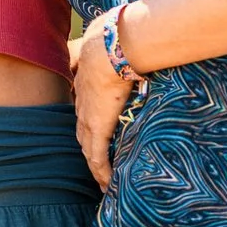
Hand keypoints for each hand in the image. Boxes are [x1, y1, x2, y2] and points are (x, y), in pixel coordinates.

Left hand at [71, 12, 139, 190]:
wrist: (110, 45)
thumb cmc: (116, 41)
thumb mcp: (116, 50)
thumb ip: (124, 54)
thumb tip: (144, 48)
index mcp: (86, 88)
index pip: (85, 115)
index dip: (89, 129)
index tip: (96, 140)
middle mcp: (83, 105)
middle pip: (83, 136)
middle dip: (90, 153)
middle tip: (99, 169)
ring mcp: (88, 117)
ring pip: (88, 150)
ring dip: (96, 168)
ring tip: (104, 183)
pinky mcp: (98, 126)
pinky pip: (97, 157)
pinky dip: (101, 172)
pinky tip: (106, 185)